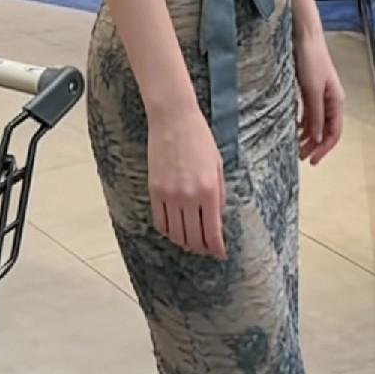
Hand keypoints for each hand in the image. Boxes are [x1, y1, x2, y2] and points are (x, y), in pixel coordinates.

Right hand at [147, 103, 226, 257]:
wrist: (173, 120)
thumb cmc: (200, 139)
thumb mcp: (218, 167)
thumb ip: (219, 196)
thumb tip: (217, 222)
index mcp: (209, 190)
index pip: (212, 233)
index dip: (217, 248)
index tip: (220, 253)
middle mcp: (188, 196)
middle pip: (193, 238)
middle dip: (202, 248)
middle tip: (207, 250)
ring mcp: (169, 195)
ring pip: (176, 233)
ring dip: (185, 242)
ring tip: (192, 242)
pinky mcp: (154, 190)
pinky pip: (160, 221)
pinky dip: (168, 231)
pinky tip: (176, 229)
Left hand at [295, 28, 344, 164]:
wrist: (304, 37)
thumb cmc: (311, 59)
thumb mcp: (312, 90)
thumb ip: (315, 114)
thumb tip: (317, 138)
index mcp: (336, 101)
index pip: (334, 133)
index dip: (324, 149)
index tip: (312, 161)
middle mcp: (331, 101)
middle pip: (326, 130)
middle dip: (315, 146)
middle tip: (301, 158)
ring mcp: (320, 95)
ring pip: (317, 123)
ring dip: (308, 137)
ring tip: (297, 147)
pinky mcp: (310, 90)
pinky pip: (309, 113)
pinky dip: (303, 124)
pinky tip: (295, 130)